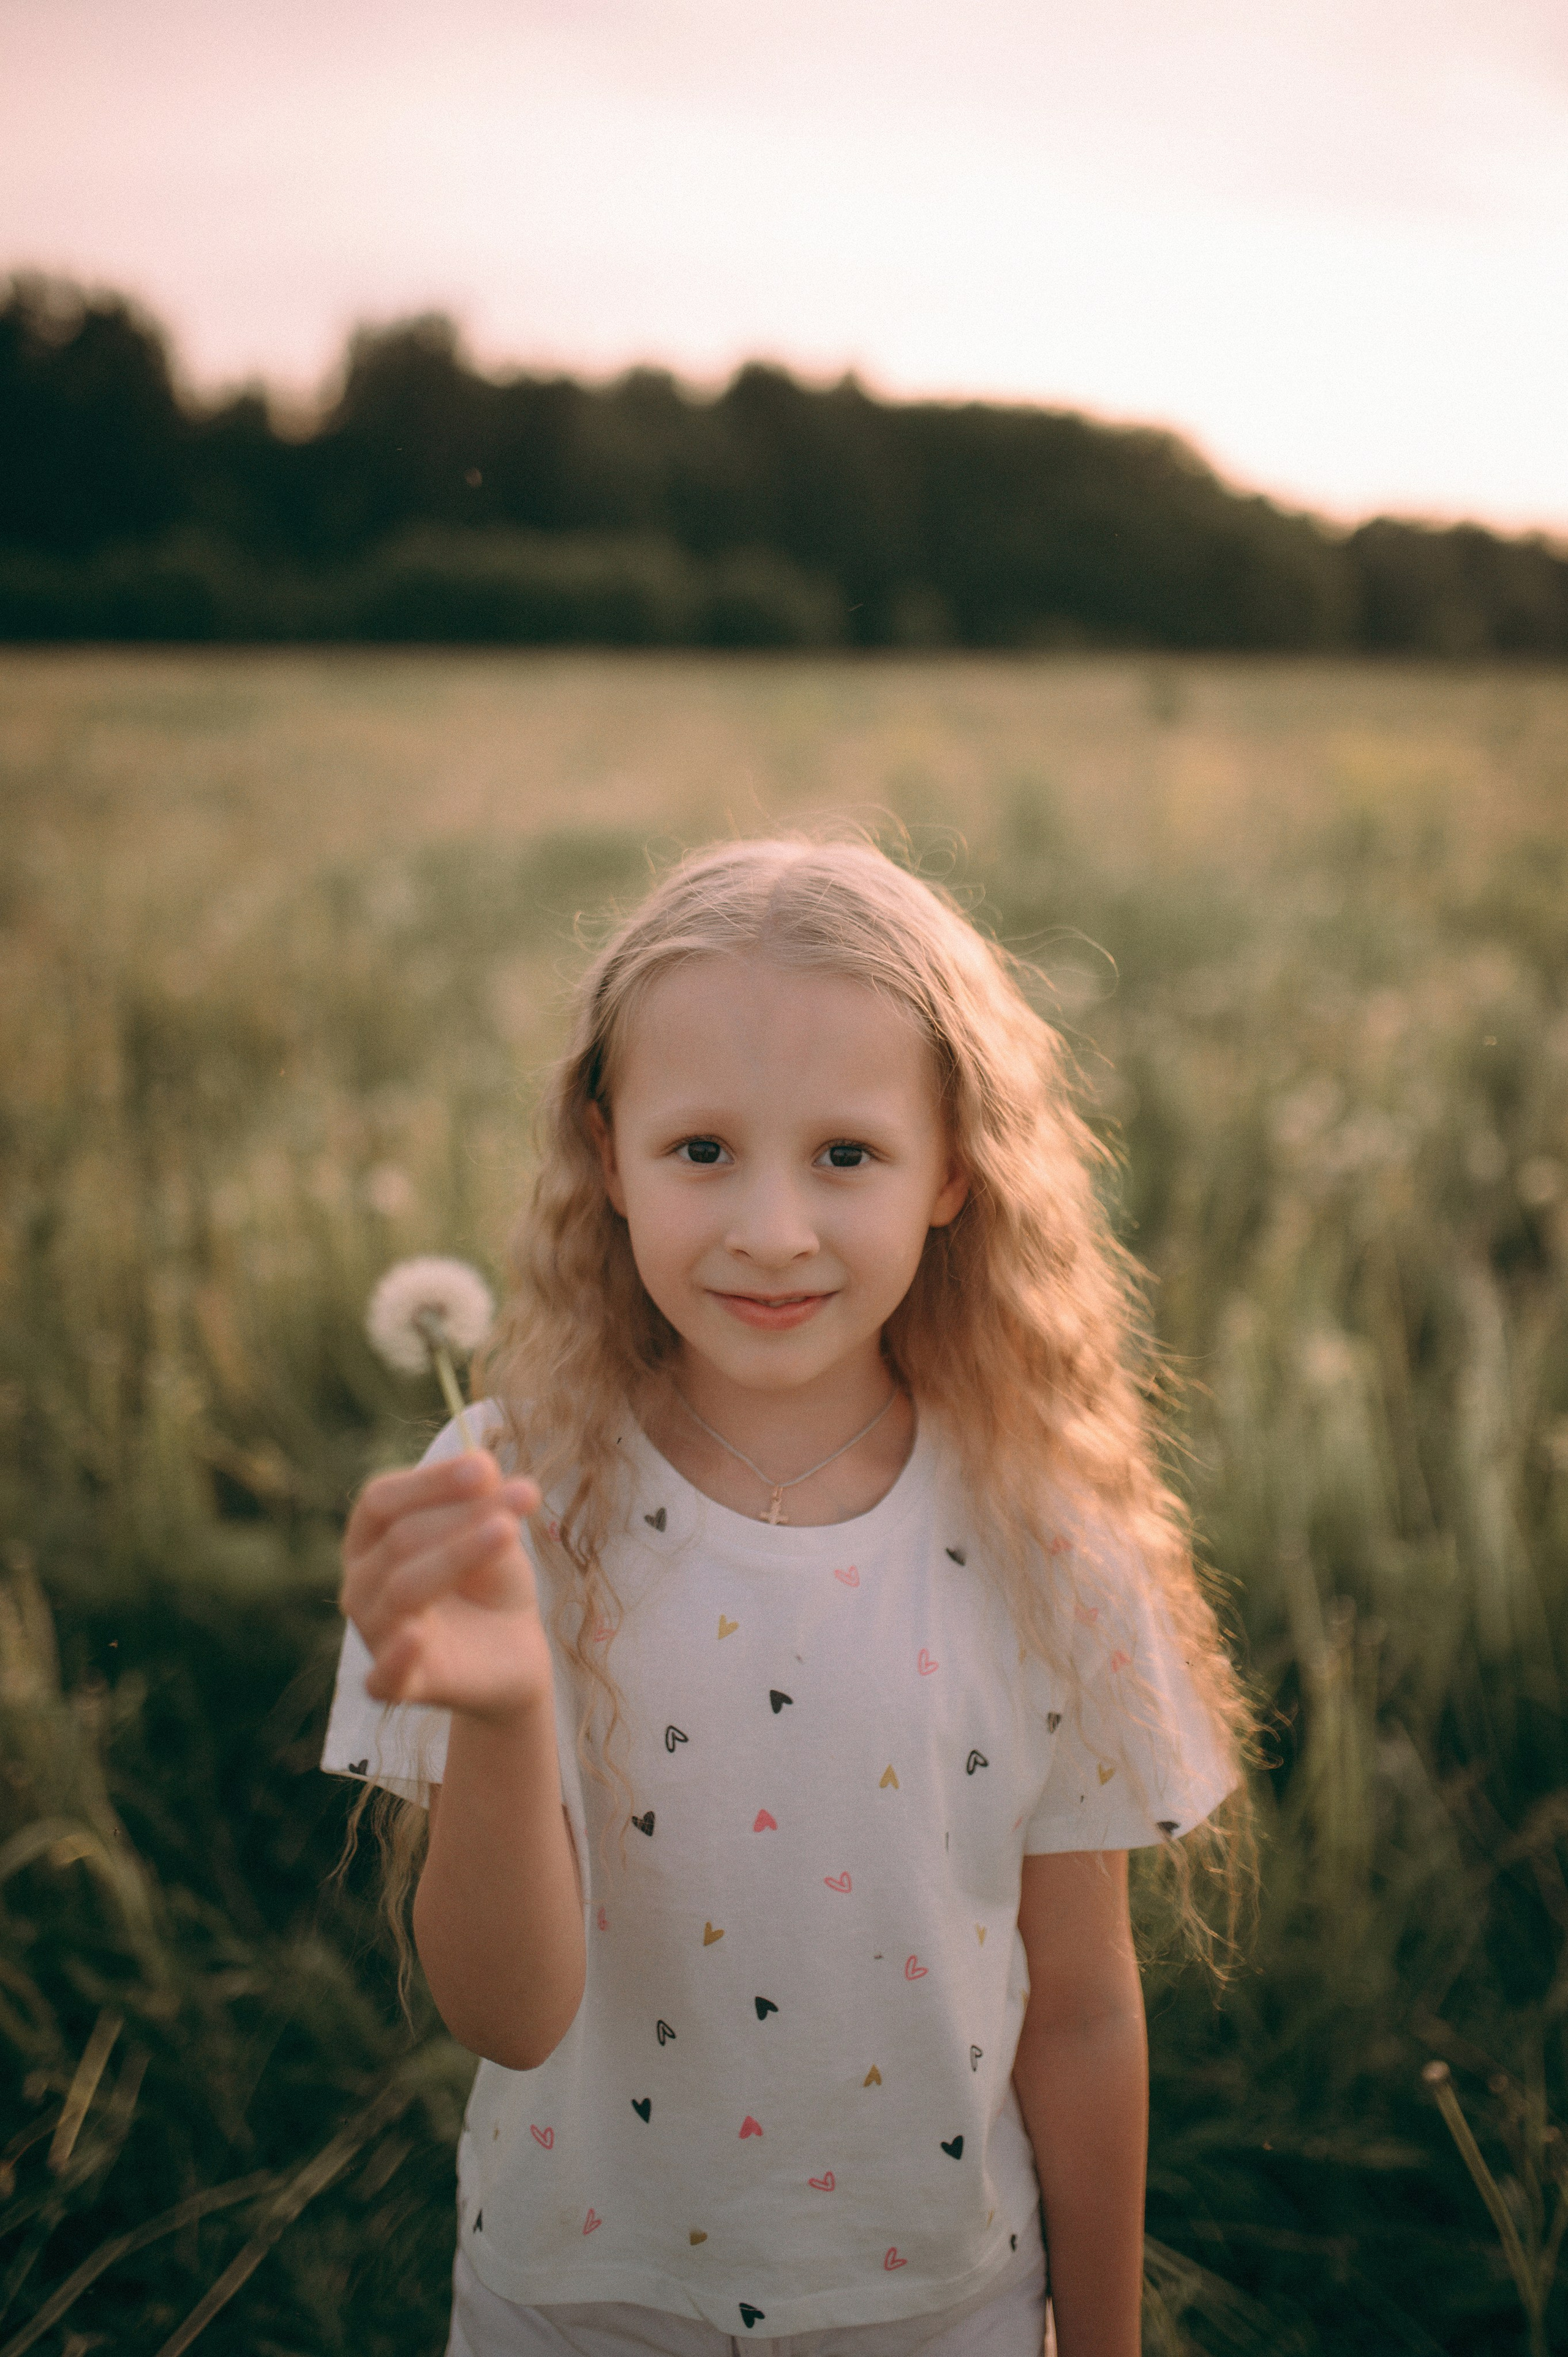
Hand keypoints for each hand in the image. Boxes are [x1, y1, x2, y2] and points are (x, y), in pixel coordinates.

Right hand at [341, 1451, 550, 1722]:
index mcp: (371, 1539)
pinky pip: (383, 1677)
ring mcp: (374, 1637)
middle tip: (525, 1495)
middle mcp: (360, 1585)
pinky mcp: (398, 1686)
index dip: (431, 1483)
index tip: (486, 1468)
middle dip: (463, 1516)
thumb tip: (483, 1463)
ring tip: (508, 1531)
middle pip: (399, 1540)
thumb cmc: (490, 1581)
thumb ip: (483, 1500)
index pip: (381, 1500)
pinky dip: (395, 1657)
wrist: (513, 1651)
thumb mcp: (493, 1530)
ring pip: (402, 1591)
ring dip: (457, 1555)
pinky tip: (417, 1634)